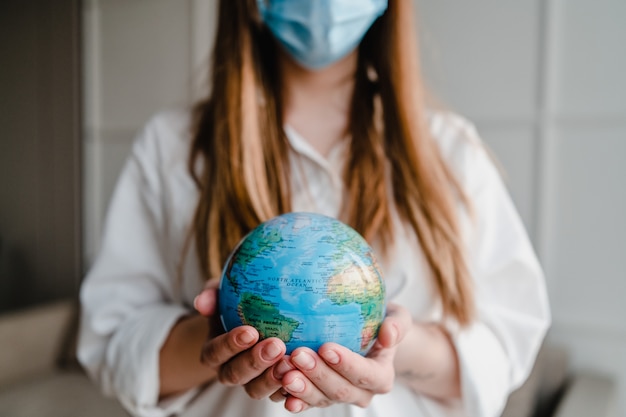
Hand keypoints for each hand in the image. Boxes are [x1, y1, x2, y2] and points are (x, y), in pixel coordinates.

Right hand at [193, 281, 288, 398]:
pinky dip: (289, 388)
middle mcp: (229, 371)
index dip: (230, 344)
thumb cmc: (238, 304)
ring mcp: (250, 383)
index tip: (250, 331)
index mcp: (214, 351)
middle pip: (236, 374)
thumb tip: (201, 302)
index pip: (216, 352)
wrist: (257, 321)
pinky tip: (302, 373)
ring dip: (272, 378)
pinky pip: (278, 395)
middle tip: (276, 345)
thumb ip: (212, 296)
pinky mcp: (271, 389)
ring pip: (256, 389)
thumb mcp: (223, 295)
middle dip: (255, 362)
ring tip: (290, 361)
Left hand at [272, 303, 411, 412]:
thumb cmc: (381, 322)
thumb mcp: (397, 317)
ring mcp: (338, 397)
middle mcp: (361, 393)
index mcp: (380, 376)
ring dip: (301, 387)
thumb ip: (397, 325)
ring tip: (283, 370)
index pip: (365, 374)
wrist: (369, 336)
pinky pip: (306, 402)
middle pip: (339, 390)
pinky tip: (280, 390)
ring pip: (320, 399)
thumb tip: (388, 335)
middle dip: (317, 374)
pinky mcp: (319, 397)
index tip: (326, 347)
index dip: (346, 364)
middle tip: (297, 355)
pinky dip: (293, 398)